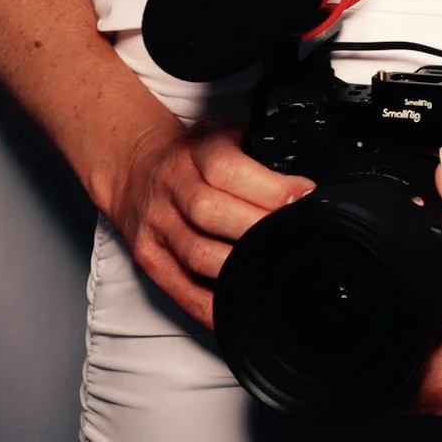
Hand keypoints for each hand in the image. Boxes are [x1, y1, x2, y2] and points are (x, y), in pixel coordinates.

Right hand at [108, 118, 313, 327]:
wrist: (136, 168)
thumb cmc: (190, 157)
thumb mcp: (223, 135)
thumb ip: (256, 154)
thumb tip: (305, 190)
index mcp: (195, 151)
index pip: (227, 169)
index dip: (267, 187)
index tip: (301, 197)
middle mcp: (172, 186)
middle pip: (209, 212)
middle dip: (256, 228)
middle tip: (289, 235)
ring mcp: (157, 224)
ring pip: (196, 254)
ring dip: (237, 266)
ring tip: (270, 269)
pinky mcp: (149, 257)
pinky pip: (180, 289)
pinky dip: (210, 304)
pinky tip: (236, 306)